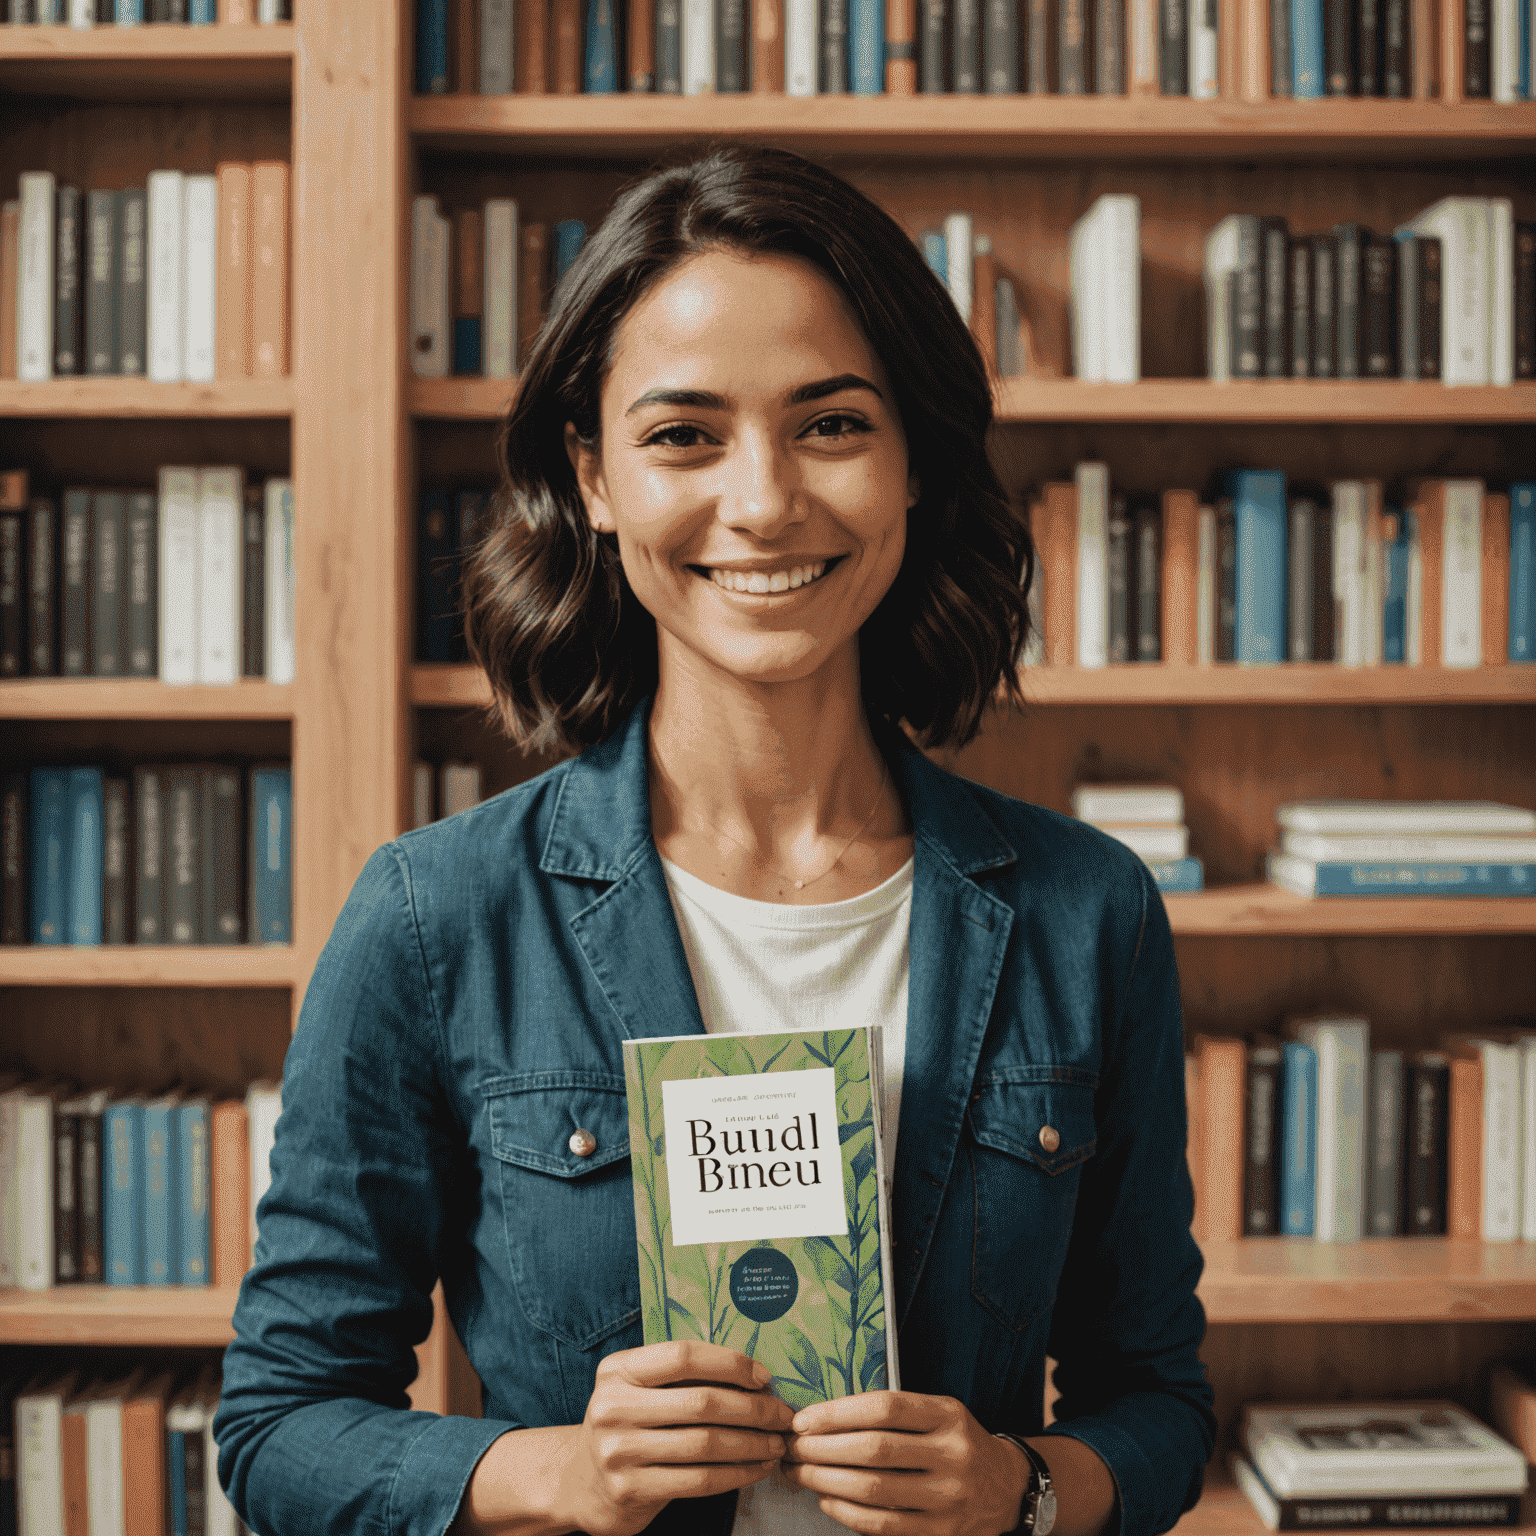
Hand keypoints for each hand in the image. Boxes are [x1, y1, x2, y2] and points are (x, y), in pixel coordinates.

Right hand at [563, 1340, 794, 1535]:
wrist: (583, 1482)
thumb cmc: (629, 1425)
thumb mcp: (638, 1389)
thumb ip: (680, 1377)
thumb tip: (755, 1374)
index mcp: (617, 1370)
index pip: (682, 1356)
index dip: (729, 1364)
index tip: (763, 1377)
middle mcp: (612, 1407)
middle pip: (701, 1403)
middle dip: (753, 1409)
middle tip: (783, 1414)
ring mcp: (618, 1452)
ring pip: (705, 1445)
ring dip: (752, 1444)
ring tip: (776, 1442)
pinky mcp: (631, 1490)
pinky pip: (699, 1481)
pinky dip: (737, 1473)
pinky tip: (757, 1467)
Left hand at [782, 1391, 1029, 1535]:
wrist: (1006, 1487)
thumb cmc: (955, 1441)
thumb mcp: (938, 1412)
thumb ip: (893, 1413)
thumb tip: (822, 1418)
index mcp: (948, 1415)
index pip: (885, 1408)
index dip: (837, 1413)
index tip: (802, 1419)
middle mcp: (952, 1455)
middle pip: (875, 1450)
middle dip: (822, 1449)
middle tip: (789, 1447)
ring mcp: (949, 1499)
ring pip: (875, 1491)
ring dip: (825, 1481)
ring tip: (798, 1472)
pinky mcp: (942, 1534)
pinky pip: (884, 1527)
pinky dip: (847, 1513)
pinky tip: (826, 1499)